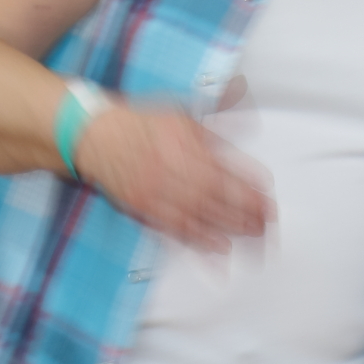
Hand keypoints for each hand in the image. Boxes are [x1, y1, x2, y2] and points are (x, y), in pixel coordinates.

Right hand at [75, 99, 271, 250]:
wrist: (94, 135)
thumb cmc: (140, 123)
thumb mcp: (183, 114)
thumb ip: (216, 125)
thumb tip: (248, 126)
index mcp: (185, 144)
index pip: (226, 172)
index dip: (250, 189)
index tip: (269, 200)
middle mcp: (173, 170)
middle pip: (218, 197)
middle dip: (247, 213)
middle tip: (268, 225)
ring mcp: (158, 192)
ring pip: (200, 216)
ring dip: (230, 229)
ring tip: (253, 239)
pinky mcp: (145, 209)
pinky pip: (175, 229)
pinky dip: (199, 241)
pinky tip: (219, 249)